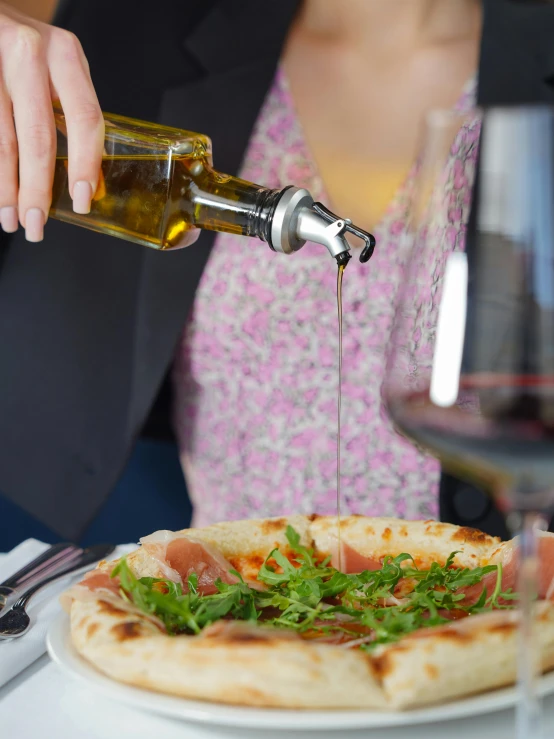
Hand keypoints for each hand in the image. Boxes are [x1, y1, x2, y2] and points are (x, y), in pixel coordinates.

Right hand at [0, 2, 103, 240]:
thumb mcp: (60, 66)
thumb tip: (89, 178)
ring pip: (2, 141)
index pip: (84, 119)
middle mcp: (28, 54)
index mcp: (64, 55)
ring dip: (6, 188)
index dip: (84, 164)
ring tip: (11, 219)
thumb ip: (73, 110)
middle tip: (36, 224)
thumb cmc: (30, 48)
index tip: (82, 199)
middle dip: (37, 189)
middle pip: (36, 137)